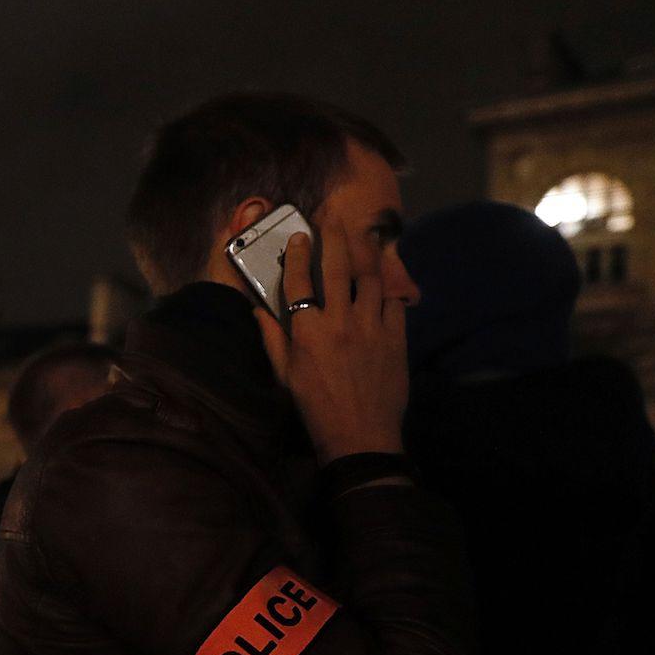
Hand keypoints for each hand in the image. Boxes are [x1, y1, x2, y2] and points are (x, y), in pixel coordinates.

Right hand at [254, 223, 407, 461]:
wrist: (359, 435)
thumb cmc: (315, 408)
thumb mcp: (285, 376)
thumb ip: (272, 340)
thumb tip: (258, 312)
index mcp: (307, 332)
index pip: (298, 281)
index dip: (296, 254)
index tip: (299, 236)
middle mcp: (338, 321)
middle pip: (337, 268)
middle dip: (334, 237)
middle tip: (333, 219)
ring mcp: (371, 326)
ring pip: (370, 277)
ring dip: (365, 254)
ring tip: (362, 239)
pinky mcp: (395, 336)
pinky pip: (393, 302)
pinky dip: (388, 290)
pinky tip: (384, 283)